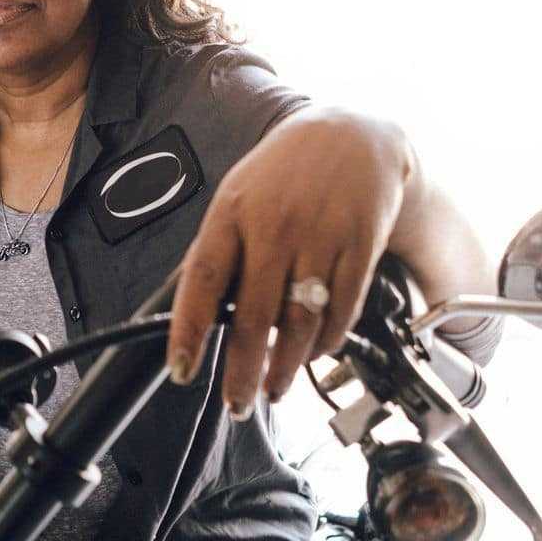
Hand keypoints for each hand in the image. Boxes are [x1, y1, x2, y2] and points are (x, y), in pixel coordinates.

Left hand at [165, 107, 414, 413]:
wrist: (352, 136)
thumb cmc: (282, 175)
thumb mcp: (237, 199)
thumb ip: (221, 252)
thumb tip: (198, 316)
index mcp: (232, 212)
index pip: (203, 280)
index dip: (189, 329)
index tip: (181, 370)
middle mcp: (274, 225)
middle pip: (255, 314)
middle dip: (243, 371)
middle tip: (237, 404)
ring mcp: (319, 236)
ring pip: (300, 321)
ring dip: (285, 367)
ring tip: (272, 391)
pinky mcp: (359, 247)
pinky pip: (341, 311)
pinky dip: (325, 343)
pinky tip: (312, 355)